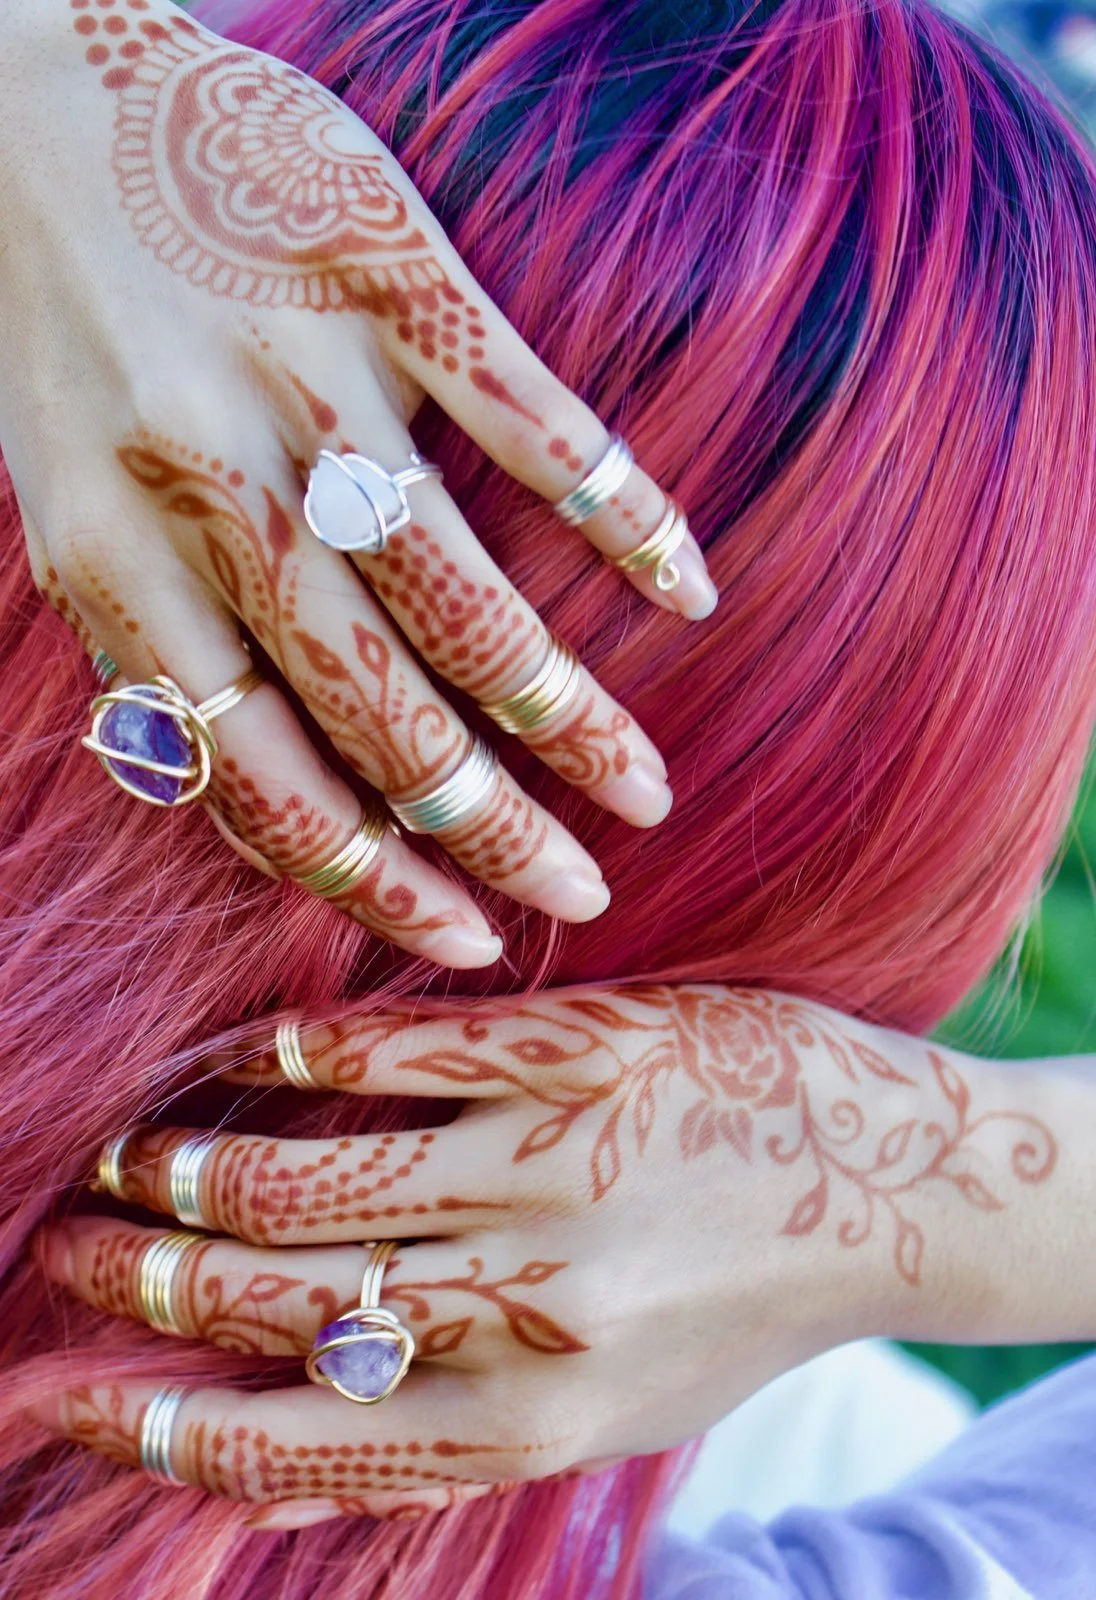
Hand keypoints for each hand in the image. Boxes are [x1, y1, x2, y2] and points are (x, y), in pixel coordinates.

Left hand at [0, 2, 714, 967]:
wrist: (22, 96)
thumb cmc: (56, 330)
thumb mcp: (68, 511)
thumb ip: (155, 653)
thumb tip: (262, 810)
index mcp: (119, 569)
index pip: (264, 781)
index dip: (375, 883)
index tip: (468, 938)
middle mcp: (215, 494)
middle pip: (384, 716)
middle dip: (492, 830)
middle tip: (584, 889)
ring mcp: (309, 381)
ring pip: (466, 598)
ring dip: (569, 713)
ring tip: (642, 782)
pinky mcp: (391, 270)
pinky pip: (531, 419)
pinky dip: (619, 512)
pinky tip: (684, 587)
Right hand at [31, 986, 1071, 1526]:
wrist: (898, 1191)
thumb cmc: (731, 1307)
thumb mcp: (602, 1417)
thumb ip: (441, 1442)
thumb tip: (265, 1481)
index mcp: (535, 1423)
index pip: (295, 1443)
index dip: (157, 1429)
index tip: (72, 1395)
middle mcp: (537, 1309)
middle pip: (280, 1305)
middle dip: (145, 1284)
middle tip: (70, 1251)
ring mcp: (560, 1169)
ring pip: (313, 1181)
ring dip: (192, 1171)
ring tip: (133, 1159)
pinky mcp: (589, 1052)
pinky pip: (400, 1052)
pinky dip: (297, 1058)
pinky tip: (249, 1057)